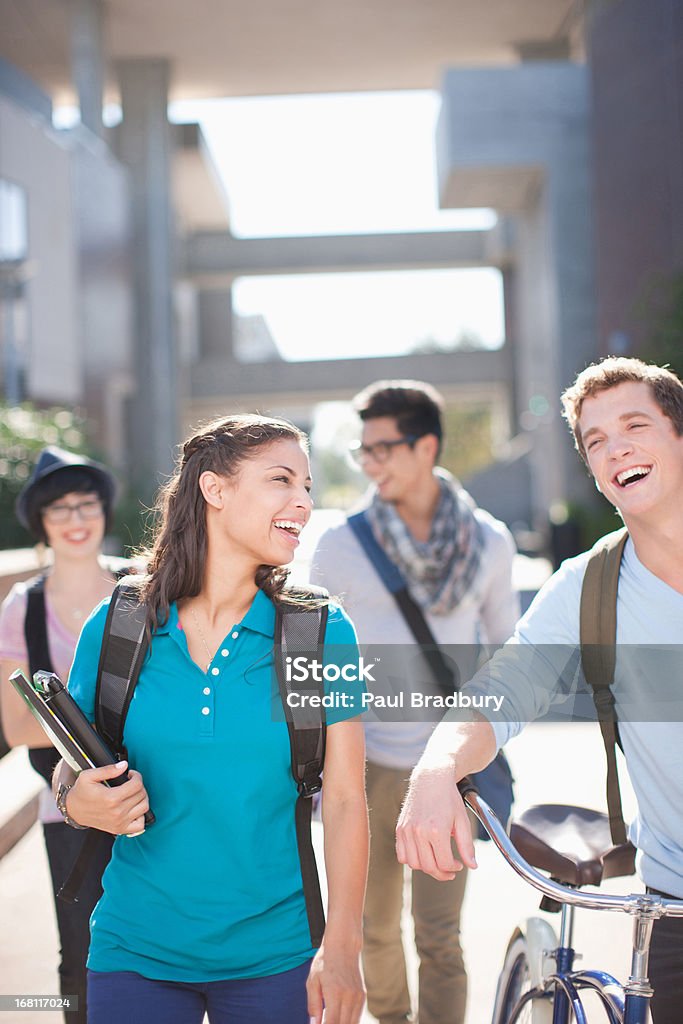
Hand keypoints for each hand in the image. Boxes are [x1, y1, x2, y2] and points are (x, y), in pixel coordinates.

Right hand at [66, 761, 149, 835]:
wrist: (74, 811)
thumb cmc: (81, 793)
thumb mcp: (89, 776)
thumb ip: (108, 769)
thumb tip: (124, 765)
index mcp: (111, 798)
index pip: (137, 785)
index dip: (136, 776)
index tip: (131, 774)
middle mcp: (117, 812)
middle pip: (141, 795)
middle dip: (139, 785)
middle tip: (131, 782)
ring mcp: (119, 822)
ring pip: (144, 807)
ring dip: (142, 798)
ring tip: (133, 793)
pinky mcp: (119, 829)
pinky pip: (140, 825)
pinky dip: (141, 816)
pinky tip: (134, 808)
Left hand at [307, 943, 364, 1023]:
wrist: (343, 945)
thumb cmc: (324, 962)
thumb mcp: (313, 981)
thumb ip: (313, 1004)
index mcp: (335, 992)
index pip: (332, 1022)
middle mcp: (349, 996)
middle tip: (323, 1022)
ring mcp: (358, 997)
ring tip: (330, 1020)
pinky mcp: (363, 996)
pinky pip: (357, 1017)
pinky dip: (348, 1022)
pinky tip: (338, 1019)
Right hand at [395, 760, 476, 880]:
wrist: (431, 778)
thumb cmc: (448, 798)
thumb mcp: (462, 821)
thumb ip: (467, 846)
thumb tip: (472, 866)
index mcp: (437, 830)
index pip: (444, 863)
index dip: (454, 869)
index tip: (459, 865)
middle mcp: (419, 831)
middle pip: (429, 867)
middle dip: (442, 873)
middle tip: (450, 870)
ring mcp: (407, 830)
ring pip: (414, 864)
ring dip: (427, 868)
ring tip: (437, 862)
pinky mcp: (400, 828)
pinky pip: (401, 855)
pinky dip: (411, 860)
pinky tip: (423, 855)